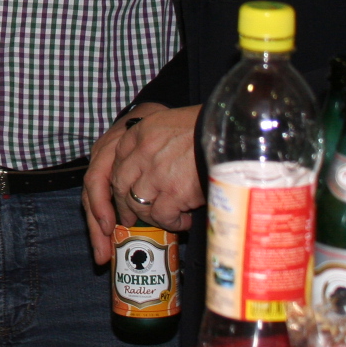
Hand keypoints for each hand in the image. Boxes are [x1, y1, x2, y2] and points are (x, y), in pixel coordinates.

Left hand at [83, 103, 202, 261]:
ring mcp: (156, 174)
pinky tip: (184, 220)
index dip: (118, 186)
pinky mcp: (174, 192)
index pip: (116, 164)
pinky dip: (172, 223)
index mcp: (138, 134)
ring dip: (151, 216)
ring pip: (139, 205)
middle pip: (121, 187)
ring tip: (168, 217)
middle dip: (125, 206)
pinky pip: (162, 216)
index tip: (123, 196)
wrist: (229, 131)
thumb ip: (149, 144)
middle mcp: (141, 153)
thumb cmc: (203, 127)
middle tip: (133, 218)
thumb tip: (142, 172)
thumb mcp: (167, 123)